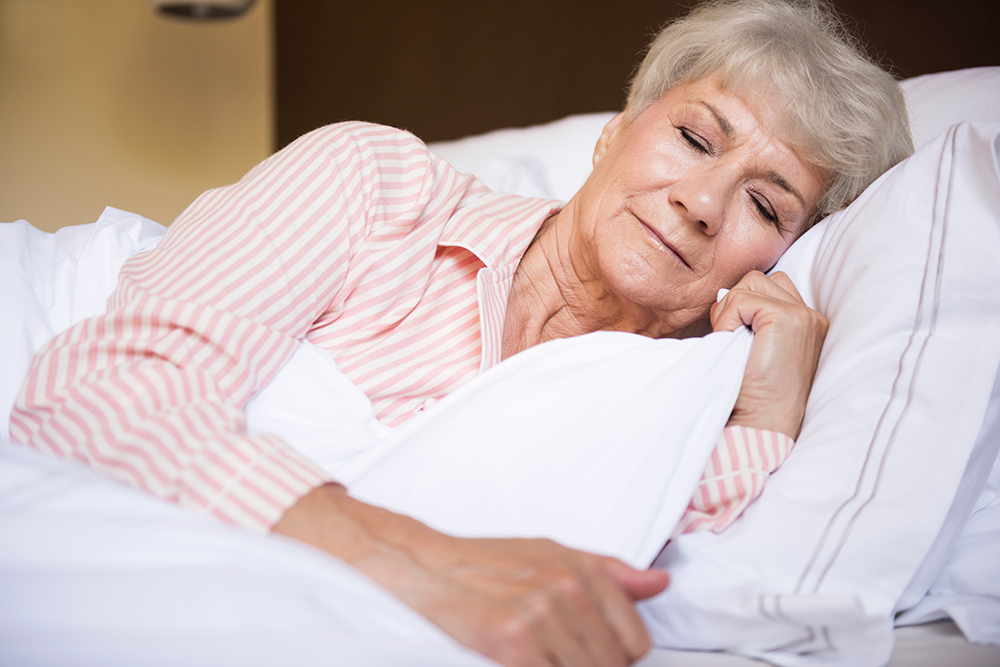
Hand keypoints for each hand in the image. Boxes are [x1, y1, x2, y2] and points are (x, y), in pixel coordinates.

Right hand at [274, 484, 668, 666]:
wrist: (419, 567)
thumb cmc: (482, 564)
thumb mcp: (547, 554)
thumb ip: (606, 572)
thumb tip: (658, 584)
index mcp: (582, 569)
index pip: (634, 644)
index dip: (613, 660)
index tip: (583, 655)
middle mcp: (568, 588)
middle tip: (553, 657)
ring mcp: (540, 615)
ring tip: (536, 657)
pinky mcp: (511, 641)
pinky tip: (514, 661)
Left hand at [711, 270, 827, 438]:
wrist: (761, 425)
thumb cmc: (751, 396)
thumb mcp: (753, 349)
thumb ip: (749, 320)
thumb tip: (722, 296)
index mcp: (807, 325)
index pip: (769, 288)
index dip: (741, 306)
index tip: (731, 337)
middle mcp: (811, 317)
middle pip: (759, 280)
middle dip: (735, 303)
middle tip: (727, 337)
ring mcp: (803, 317)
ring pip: (750, 283)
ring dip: (729, 309)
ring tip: (730, 341)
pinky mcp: (787, 319)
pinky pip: (740, 299)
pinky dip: (726, 319)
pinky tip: (730, 343)